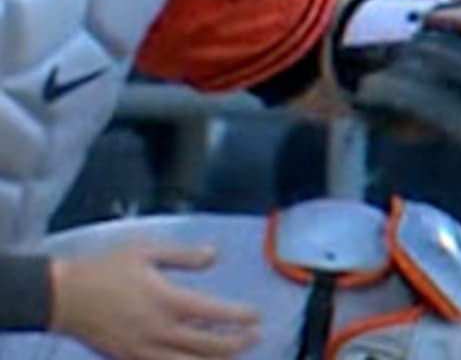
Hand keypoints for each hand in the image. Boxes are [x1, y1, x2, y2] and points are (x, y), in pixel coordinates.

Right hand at [48, 240, 260, 359]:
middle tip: (254, 337)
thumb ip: (183, 255)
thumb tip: (214, 255)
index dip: (240, 317)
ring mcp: (142, 349)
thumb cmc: (105, 271)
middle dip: (236, 343)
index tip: (256, 316)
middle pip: (207, 345)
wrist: (64, 297)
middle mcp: (158, 329)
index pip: (214, 313)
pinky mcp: (128, 359)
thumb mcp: (146, 252)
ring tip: (233, 355)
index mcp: (166, 300)